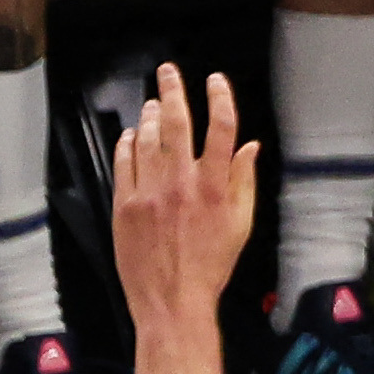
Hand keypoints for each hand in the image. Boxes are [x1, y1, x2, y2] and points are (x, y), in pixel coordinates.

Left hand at [112, 60, 260, 340]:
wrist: (172, 302)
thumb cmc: (210, 267)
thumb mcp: (241, 224)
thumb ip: (244, 181)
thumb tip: (250, 147)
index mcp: (216, 186)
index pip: (222, 127)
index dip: (220, 97)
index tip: (215, 81)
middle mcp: (182, 184)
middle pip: (178, 123)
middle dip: (174, 90)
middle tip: (168, 71)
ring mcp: (150, 194)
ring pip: (148, 140)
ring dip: (150, 116)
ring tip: (153, 103)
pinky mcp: (124, 207)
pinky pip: (124, 164)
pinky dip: (127, 145)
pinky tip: (131, 136)